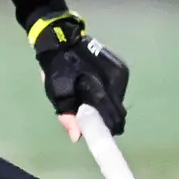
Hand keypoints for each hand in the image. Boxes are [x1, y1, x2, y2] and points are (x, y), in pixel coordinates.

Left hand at [32, 12, 128, 137]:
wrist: (62, 40)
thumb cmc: (56, 69)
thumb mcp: (56, 95)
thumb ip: (68, 117)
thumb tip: (77, 138)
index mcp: (99, 91)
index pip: (113, 118)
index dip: (109, 128)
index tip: (102, 133)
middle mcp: (115, 82)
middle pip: (119, 110)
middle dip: (109, 117)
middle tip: (96, 118)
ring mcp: (120, 73)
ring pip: (120, 99)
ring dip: (109, 103)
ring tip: (94, 98)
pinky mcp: (122, 66)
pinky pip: (120, 88)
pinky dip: (111, 92)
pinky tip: (98, 86)